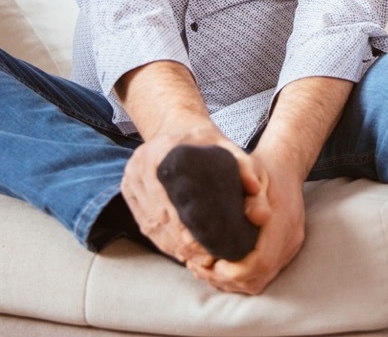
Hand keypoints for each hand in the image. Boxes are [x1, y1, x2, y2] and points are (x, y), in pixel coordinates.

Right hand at [120, 123, 262, 270]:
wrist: (177, 127)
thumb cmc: (205, 141)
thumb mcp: (228, 149)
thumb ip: (246, 171)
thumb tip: (259, 204)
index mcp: (157, 156)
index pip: (169, 203)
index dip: (185, 230)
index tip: (204, 246)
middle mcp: (137, 169)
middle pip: (158, 218)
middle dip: (181, 243)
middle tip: (204, 259)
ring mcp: (129, 182)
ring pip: (150, 225)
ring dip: (172, 246)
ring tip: (195, 259)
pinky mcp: (128, 192)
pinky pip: (144, 223)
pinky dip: (162, 240)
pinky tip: (180, 251)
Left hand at [187, 149, 306, 294]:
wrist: (286, 169)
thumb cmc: (265, 169)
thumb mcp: (256, 170)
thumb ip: (255, 192)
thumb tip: (256, 217)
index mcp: (284, 221)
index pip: (261, 261)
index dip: (235, 270)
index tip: (212, 264)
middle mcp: (290, 239)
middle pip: (257, 277)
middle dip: (226, 278)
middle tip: (200, 267)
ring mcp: (289, 248)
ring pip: (258, 282)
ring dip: (230, 281)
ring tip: (205, 268)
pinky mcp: (284, 252)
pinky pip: (262, 276)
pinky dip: (239, 278)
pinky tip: (220, 268)